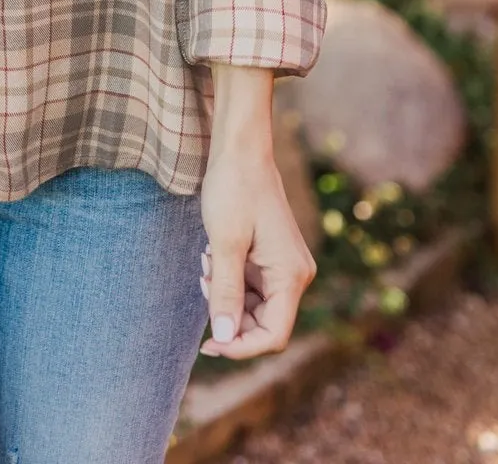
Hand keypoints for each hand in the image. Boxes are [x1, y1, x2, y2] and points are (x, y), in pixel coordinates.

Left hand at [198, 143, 316, 361]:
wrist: (241, 150)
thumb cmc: (234, 190)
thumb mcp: (224, 244)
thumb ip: (225, 293)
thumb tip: (223, 339)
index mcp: (291, 276)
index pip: (273, 335)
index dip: (240, 347)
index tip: (207, 343)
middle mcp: (295, 275)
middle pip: (264, 324)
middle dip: (229, 316)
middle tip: (203, 283)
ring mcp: (284, 266)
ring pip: (255, 307)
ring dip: (226, 296)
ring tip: (206, 264)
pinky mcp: (271, 258)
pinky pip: (252, 287)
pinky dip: (229, 282)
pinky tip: (212, 257)